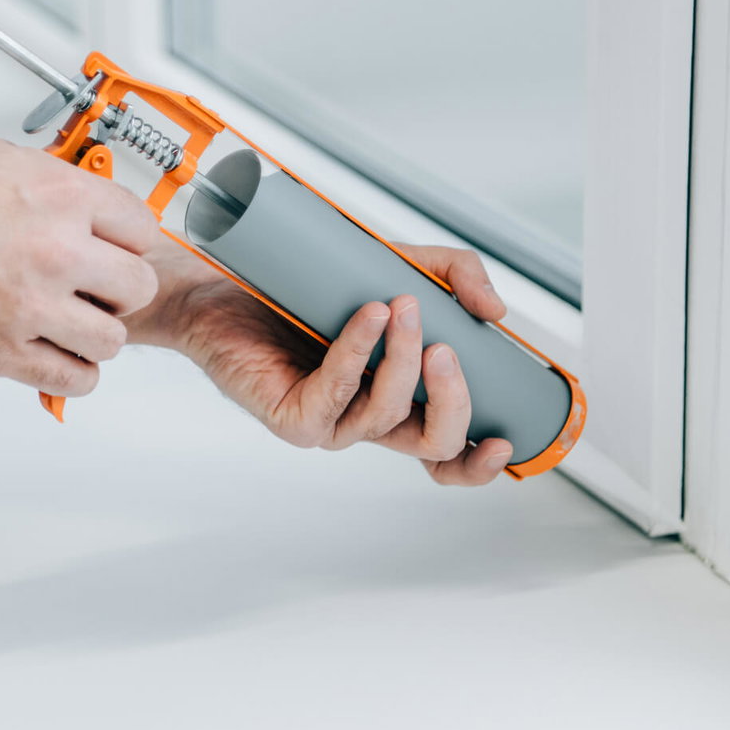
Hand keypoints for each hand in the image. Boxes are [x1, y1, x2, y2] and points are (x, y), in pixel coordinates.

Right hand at [0, 137, 160, 395]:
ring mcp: (32, 304)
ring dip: (94, 336)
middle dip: (118, 290)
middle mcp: (55, 249)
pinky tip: (54, 357)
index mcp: (59, 195)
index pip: (142, 229)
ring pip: (112, 339)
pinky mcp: (3, 351)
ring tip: (69, 326)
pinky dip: (71, 373)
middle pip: (138, 286)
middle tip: (94, 291)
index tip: (116, 253)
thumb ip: (48, 187)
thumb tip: (80, 204)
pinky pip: (74, 378)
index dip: (127, 243)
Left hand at [148, 242, 515, 485]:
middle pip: (433, 446)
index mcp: (398, 401)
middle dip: (453, 401)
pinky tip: (369, 315)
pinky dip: (357, 352)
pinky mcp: (292, 416)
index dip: (479, 464)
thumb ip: (455, 277)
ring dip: (403, 360)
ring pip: (388, 414)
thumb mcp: (397, 265)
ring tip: (402, 305)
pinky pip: (335, 392)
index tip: (506, 440)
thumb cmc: (307, 284)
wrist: (222, 282)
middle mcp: (367, 420)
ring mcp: (330, 423)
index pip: (447, 454)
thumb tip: (496, 312)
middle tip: (446, 347)